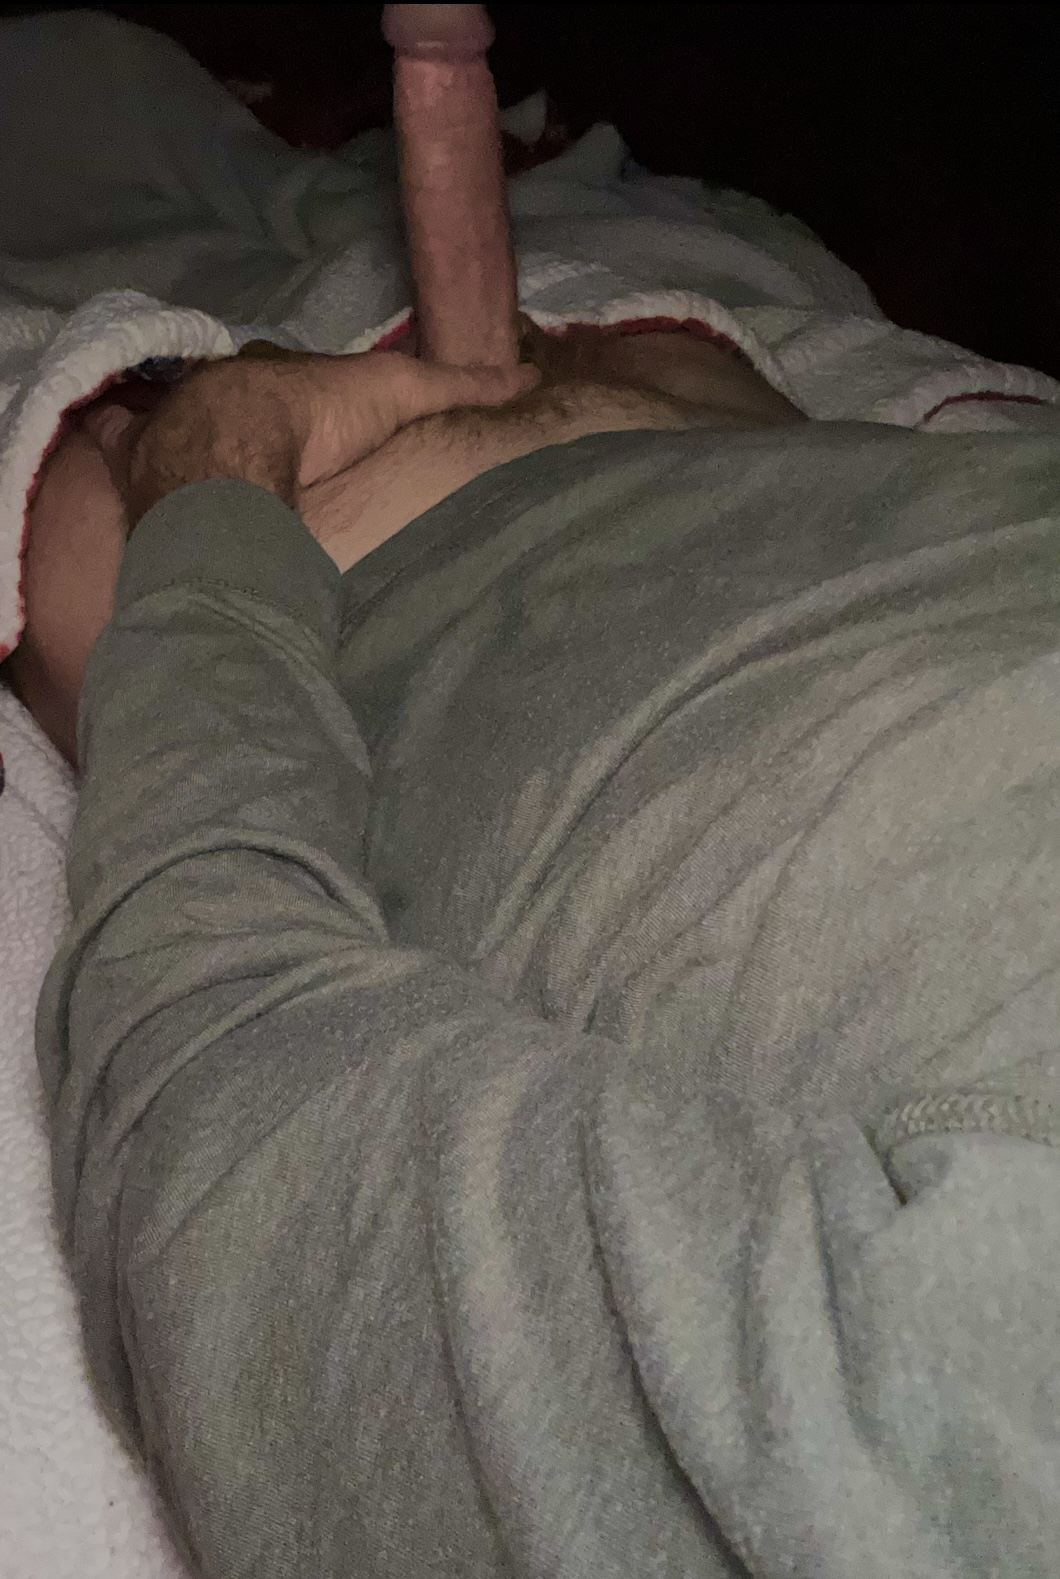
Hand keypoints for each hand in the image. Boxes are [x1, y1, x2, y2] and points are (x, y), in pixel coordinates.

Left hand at [123, 345, 538, 527]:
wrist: (233, 454)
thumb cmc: (312, 420)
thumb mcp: (395, 396)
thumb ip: (455, 386)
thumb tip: (530, 377)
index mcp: (275, 379)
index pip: (286, 379)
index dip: (299, 392)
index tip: (310, 410)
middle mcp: (221, 397)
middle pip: (227, 402)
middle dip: (234, 416)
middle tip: (252, 445)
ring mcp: (174, 429)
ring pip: (174, 425)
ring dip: (181, 439)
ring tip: (194, 468)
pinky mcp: (134, 459)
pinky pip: (116, 438)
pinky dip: (116, 441)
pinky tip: (122, 457)